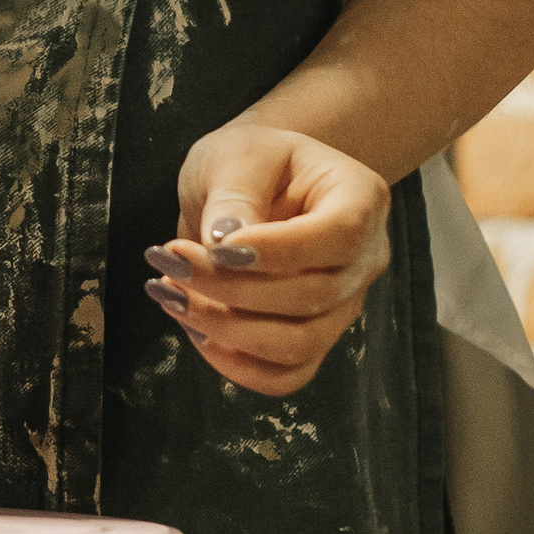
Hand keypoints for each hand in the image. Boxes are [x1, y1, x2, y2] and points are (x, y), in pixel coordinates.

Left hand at [147, 120, 392, 395]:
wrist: (253, 184)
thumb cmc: (251, 162)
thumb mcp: (237, 158)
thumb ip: (234, 198)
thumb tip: (223, 245)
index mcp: (360, 199)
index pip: (339, 236)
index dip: (276, 251)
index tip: (213, 246)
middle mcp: (364, 259)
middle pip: (311, 297)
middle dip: (229, 287)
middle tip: (169, 261)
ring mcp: (342, 306)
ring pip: (297, 346)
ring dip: (225, 329)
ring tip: (171, 293)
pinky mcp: (314, 339)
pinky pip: (285, 376)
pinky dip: (236, 365)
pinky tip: (195, 330)